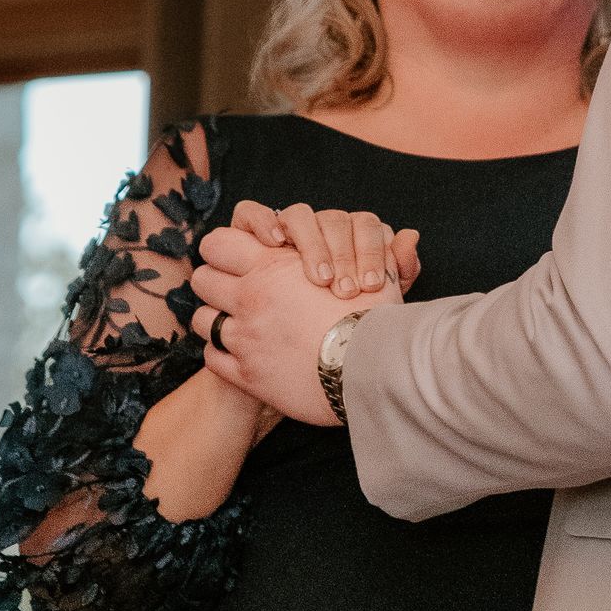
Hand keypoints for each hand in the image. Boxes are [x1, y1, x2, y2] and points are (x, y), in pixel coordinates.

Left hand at [190, 225, 402, 427]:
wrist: (368, 369)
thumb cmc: (372, 316)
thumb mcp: (371, 271)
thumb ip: (373, 251)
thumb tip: (409, 236)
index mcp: (270, 265)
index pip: (218, 243)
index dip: (224, 248)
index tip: (237, 257)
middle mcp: (249, 297)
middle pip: (202, 278)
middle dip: (214, 281)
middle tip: (232, 289)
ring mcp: (244, 337)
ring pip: (203, 318)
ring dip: (217, 318)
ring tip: (238, 323)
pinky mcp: (246, 375)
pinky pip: (213, 358)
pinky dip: (223, 354)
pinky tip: (244, 354)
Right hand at [228, 199, 421, 301]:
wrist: (301, 341)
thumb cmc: (338, 318)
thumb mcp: (372, 303)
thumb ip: (396, 270)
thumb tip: (410, 237)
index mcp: (353, 235)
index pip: (367, 225)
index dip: (371, 251)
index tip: (371, 284)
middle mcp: (322, 225)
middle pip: (336, 220)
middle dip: (343, 254)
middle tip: (346, 290)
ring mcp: (288, 226)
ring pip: (299, 214)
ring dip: (311, 243)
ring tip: (319, 277)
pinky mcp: (252, 231)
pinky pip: (251, 213)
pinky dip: (263, 221)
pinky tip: (275, 243)